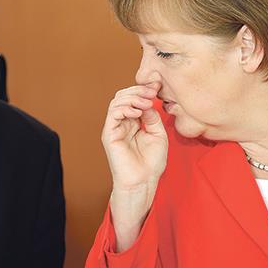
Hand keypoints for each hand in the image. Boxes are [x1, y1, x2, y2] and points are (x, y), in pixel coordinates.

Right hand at [102, 82, 167, 250]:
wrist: (143, 181)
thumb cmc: (151, 162)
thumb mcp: (158, 133)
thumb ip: (152, 117)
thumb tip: (147, 102)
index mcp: (133, 121)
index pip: (134, 98)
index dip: (144, 90)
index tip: (158, 85)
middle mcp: (122, 122)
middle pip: (124, 96)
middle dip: (138, 90)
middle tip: (152, 91)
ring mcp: (114, 127)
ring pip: (117, 101)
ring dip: (132, 97)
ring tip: (145, 102)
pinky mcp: (109, 134)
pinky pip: (113, 113)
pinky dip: (124, 107)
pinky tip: (137, 112)